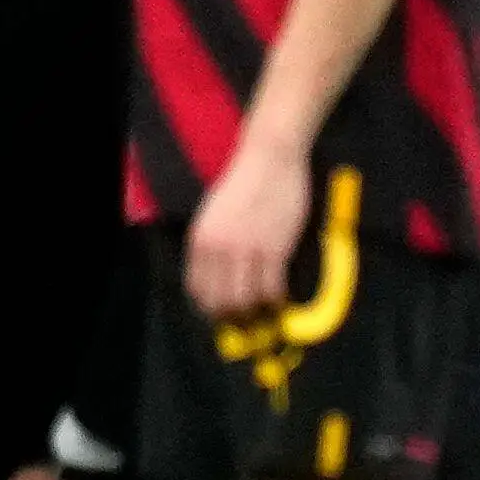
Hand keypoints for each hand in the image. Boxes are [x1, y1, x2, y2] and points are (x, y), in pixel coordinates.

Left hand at [186, 136, 311, 319]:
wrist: (268, 159)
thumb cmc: (243, 183)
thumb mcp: (213, 215)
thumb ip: (213, 245)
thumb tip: (218, 277)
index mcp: (199, 240)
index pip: (197, 289)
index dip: (210, 307)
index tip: (222, 314)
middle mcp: (218, 249)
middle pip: (221, 301)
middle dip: (234, 317)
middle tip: (247, 320)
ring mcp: (246, 250)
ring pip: (247, 301)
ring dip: (257, 312)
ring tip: (265, 312)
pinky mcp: (275, 250)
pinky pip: (273, 289)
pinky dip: (277, 301)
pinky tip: (281, 299)